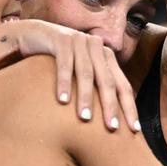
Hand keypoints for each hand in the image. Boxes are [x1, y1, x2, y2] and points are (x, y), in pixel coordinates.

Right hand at [14, 20, 139, 132]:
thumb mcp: (80, 75)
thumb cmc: (59, 63)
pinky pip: (64, 63)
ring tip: (85, 118)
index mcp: (107, 58)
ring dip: (86, 97)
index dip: (129, 107)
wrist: (33, 35)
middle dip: (111, 105)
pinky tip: (63, 101)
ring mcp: (80, 41)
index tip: (134, 130)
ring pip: (86, 73)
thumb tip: (111, 121)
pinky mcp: (61, 39)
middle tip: (112, 127)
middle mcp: (97, 48)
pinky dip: (64, 82)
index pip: (122, 85)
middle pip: (108, 80)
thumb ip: (95, 90)